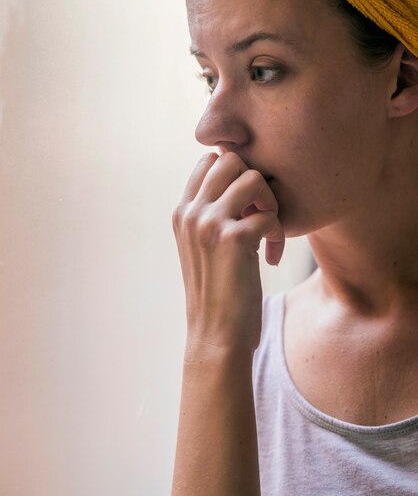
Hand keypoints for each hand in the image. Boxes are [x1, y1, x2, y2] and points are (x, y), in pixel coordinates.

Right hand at [172, 151, 284, 351]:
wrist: (216, 336)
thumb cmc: (217, 292)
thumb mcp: (204, 247)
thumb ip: (212, 213)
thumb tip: (242, 180)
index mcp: (182, 212)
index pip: (208, 161)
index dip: (235, 174)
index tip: (246, 205)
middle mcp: (190, 212)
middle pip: (230, 159)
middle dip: (254, 182)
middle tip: (261, 213)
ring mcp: (208, 224)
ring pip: (253, 178)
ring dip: (270, 203)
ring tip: (269, 232)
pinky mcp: (233, 240)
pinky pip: (269, 214)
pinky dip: (278, 233)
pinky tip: (271, 256)